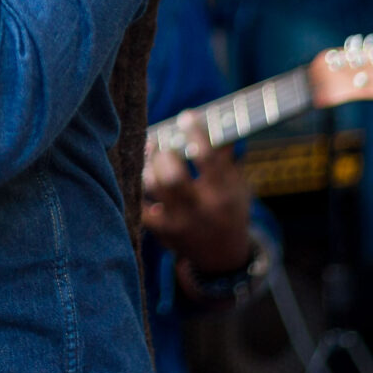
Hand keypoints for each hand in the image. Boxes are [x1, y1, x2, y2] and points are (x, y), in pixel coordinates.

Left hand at [141, 115, 257, 278]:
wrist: (222, 256)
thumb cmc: (229, 210)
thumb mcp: (237, 186)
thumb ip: (226, 156)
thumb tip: (216, 118)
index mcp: (224, 195)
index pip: (210, 161)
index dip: (196, 136)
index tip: (185, 117)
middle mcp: (200, 210)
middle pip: (173, 177)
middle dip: (164, 155)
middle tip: (161, 143)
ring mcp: (178, 222)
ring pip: (153, 188)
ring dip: (147, 165)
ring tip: (148, 150)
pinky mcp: (161, 231)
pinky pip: (139, 205)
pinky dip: (135, 186)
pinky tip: (137, 171)